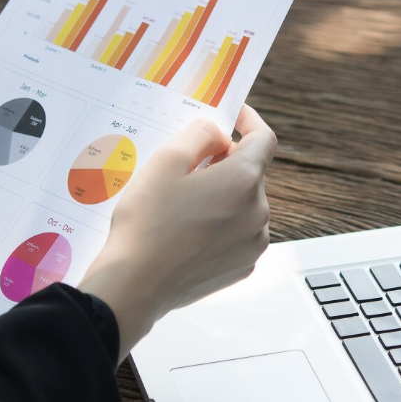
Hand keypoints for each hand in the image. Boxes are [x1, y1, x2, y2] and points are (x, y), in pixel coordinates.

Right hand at [79, 105, 276, 362]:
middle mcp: (258, 212)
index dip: (250, 121)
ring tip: (185, 205)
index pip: (264, 139)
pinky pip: (240, 233)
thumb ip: (199, 134)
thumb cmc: (147, 224)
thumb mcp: (165, 161)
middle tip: (190, 166)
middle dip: (226, 163)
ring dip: (225, 196)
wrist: (136, 285)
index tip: (235, 116)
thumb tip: (218, 134)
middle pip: (251, 173)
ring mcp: (253, 243)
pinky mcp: (243, 266)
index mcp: (243, 180)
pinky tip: (190, 232)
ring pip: (246, 204)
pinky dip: (223, 225)